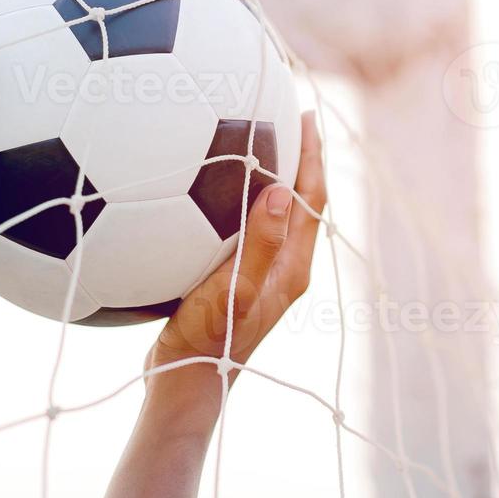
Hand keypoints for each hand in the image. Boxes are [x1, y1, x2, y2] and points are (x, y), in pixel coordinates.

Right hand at [144, 112, 327, 424]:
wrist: (185, 383)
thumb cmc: (209, 341)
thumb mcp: (235, 291)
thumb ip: (258, 245)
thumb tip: (278, 190)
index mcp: (293, 266)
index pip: (312, 198)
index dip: (312, 156)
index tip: (306, 115)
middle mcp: (284, 267)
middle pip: (300, 200)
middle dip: (299, 158)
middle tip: (286, 115)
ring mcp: (261, 274)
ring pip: (274, 213)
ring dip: (272, 175)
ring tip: (254, 139)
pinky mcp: (236, 279)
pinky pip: (246, 227)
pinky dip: (239, 199)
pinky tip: (204, 189)